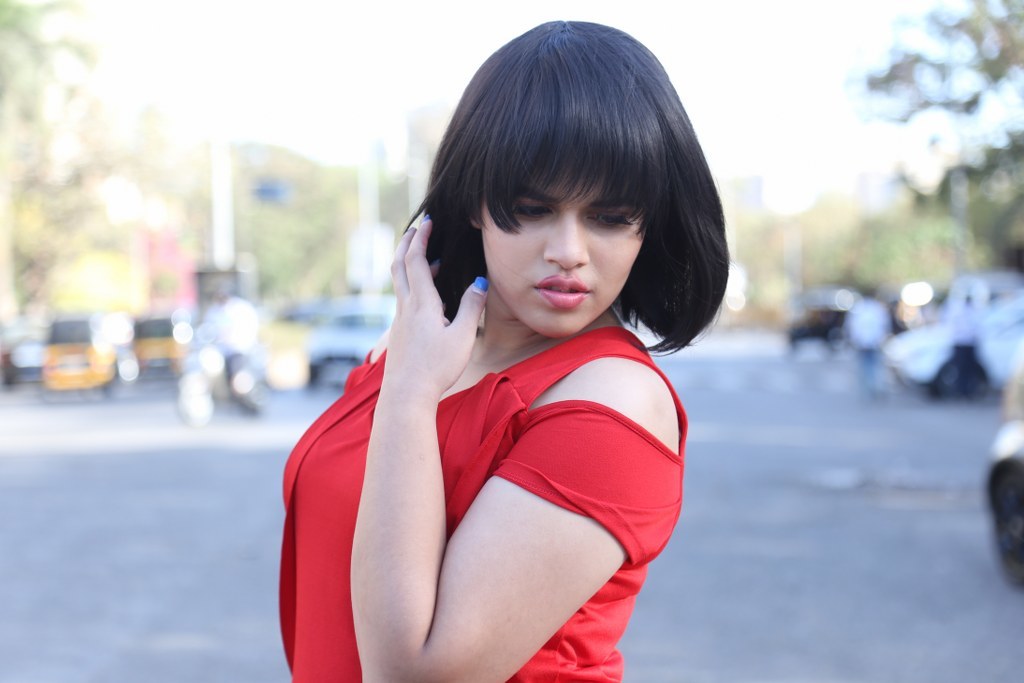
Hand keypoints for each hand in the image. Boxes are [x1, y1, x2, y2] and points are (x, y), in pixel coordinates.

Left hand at [383, 217, 486, 399]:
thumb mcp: (462, 336)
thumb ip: (471, 307)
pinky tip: (424, 298)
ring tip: (425, 260)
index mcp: (422, 303)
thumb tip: (480, 283)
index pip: (417, 260)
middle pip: (399, 266)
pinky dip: (411, 287)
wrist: (406, 395)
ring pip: (399, 283)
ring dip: (409, 265)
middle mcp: (406, 307)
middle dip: (406, 244)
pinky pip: (402, 300)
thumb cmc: (436, 368)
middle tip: (415, 229)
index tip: (427, 222)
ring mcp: (399, 321)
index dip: (421, 238)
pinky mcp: (398, 334)